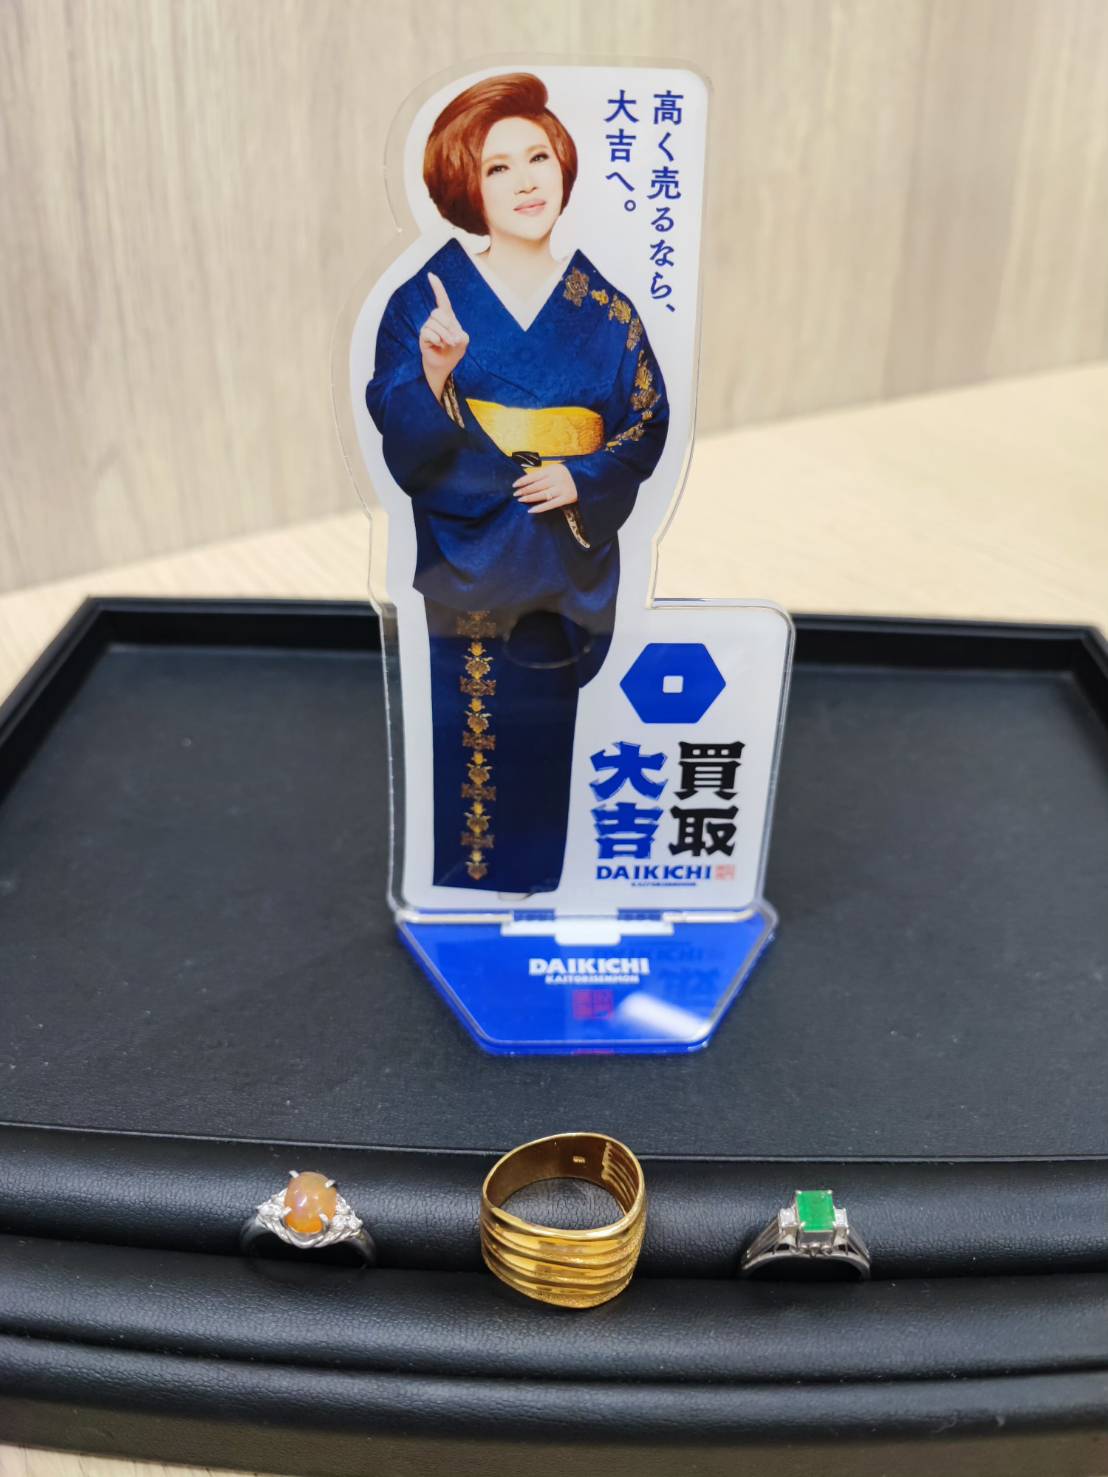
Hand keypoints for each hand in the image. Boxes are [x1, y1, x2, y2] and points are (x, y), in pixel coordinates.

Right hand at [420, 272, 468, 398]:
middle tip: (453, 340)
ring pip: (433, 324)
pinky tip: (438, 345)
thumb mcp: (463, 341)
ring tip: (447, 344)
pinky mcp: (423, 337)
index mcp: (447, 317)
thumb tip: (449, 333)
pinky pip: (428, 333)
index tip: (431, 275)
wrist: (445, 365)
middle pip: (437, 313)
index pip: (442, 299)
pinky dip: (437, 340)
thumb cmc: (454, 351)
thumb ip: (460, 334)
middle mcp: (436, 320)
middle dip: (447, 327)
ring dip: (444, 336)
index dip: (437, 288)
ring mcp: (428, 327)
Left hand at [512, 460, 578, 513]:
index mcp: (553, 469)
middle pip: (536, 486)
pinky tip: (531, 510)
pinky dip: (540, 508)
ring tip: (521, 500)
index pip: (534, 476)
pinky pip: (550, 504)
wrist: (587, 479)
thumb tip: (527, 481)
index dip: (523, 480)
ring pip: (542, 495)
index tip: (514, 485)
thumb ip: (544, 474)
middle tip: (515, 494)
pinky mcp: (566, 498)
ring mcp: (562, 489)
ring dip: (530, 498)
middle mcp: (557, 478)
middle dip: (524, 490)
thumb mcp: (556, 469)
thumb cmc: (568, 475)